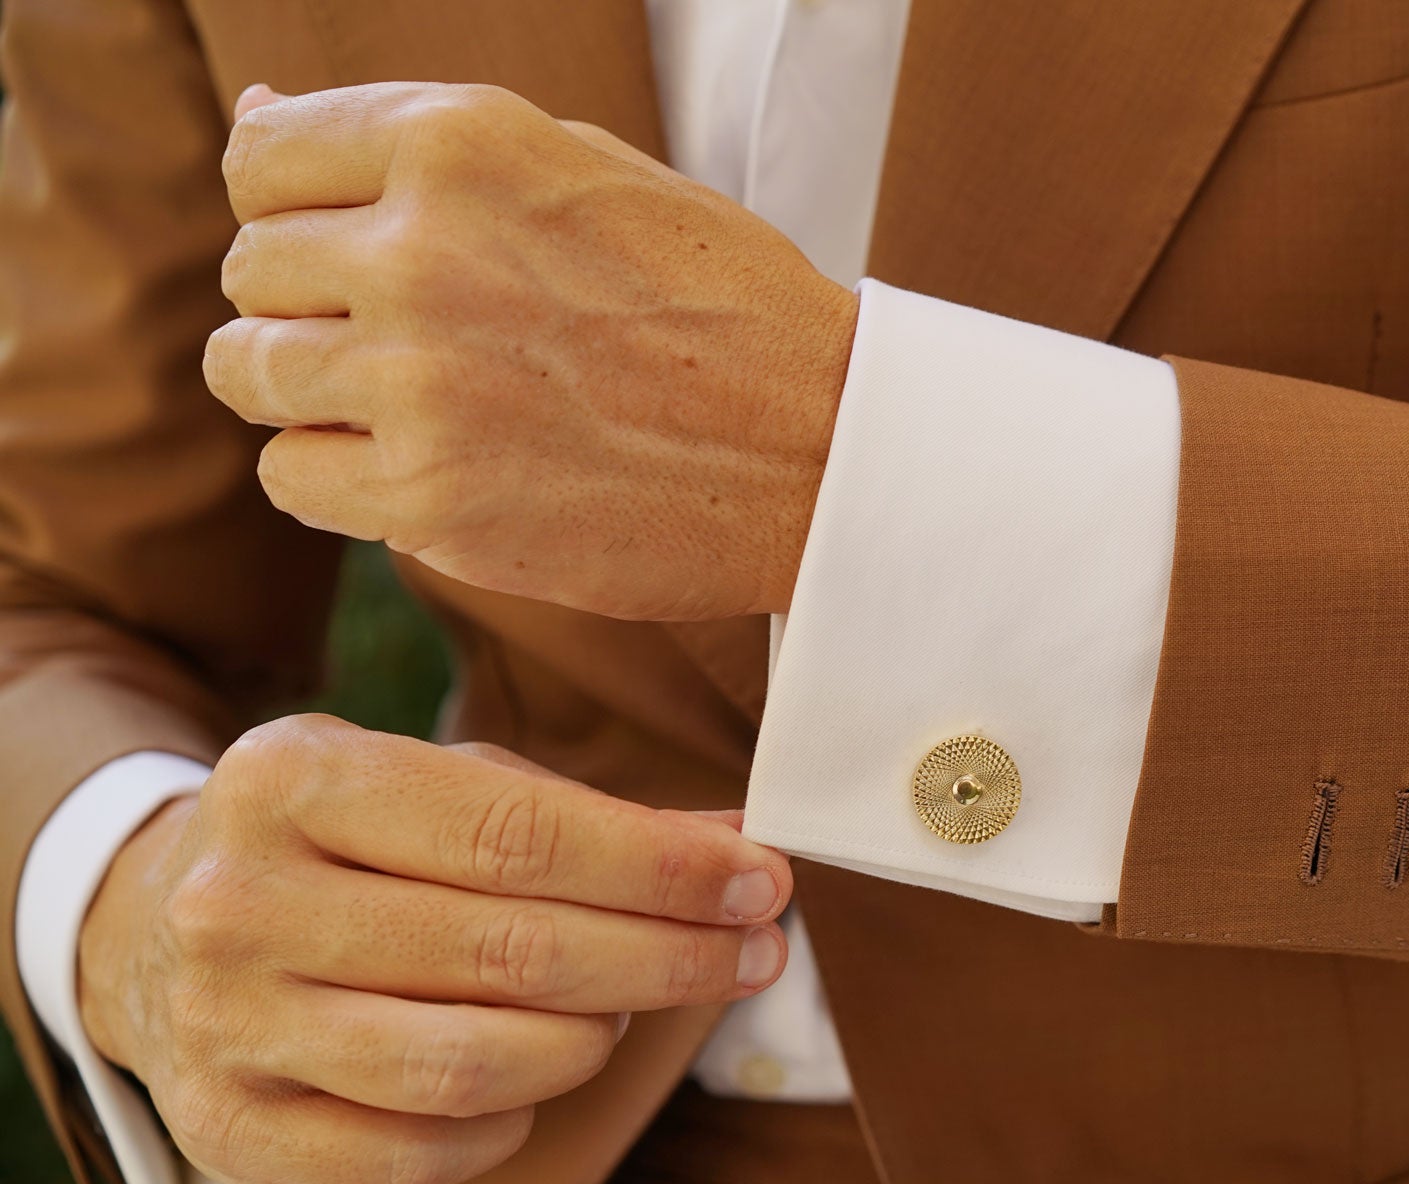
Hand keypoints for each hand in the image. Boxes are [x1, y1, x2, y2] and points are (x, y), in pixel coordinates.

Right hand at [76, 715, 791, 1183]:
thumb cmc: (343, 844)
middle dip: (665, 956)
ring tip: (631, 1009)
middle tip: (756, 950)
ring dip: (592, 1042)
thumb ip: (582, 815)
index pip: (517, 833)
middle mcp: (243, 899)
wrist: (152, 925)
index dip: (658, 869)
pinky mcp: (229, 1126)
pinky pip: (416, 1153)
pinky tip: (535, 1077)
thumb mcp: (438, 787)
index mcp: (295, 778)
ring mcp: (226, 1021)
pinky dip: (507, 1124)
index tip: (760, 881)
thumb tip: (734, 849)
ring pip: (470, 1065)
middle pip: (509, 952)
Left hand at [203, 82, 858, 621]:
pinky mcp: (429, 498)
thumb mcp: (583, 169)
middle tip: (410, 342)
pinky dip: (337, 477)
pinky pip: (292, 476)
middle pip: (251, 270)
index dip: (298, 210)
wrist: (822, 449)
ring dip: (311, 392)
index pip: (260, 158)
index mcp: (459, 142)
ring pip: (249, 372)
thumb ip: (419, 145)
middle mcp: (420, 250)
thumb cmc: (718, 302)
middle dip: (310, 305)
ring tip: (411, 405)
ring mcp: (418, 381)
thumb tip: (251, 121)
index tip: (358, 253)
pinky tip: (423, 466)